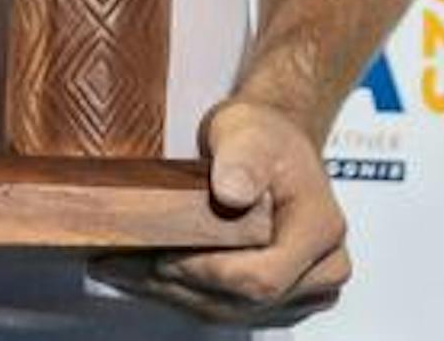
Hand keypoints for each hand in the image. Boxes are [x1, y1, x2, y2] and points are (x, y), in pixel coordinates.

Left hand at [92, 98, 349, 326]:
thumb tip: (232, 192)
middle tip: (120, 263)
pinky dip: (185, 294)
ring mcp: (305, 291)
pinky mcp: (281, 300)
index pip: (261, 277)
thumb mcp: (250, 131)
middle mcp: (323, 269)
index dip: (205, 272)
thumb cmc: (264, 137)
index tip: (158, 255)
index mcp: (320, 230)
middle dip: (178, 285)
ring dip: (173, 294)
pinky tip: (146, 276)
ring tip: (122, 270)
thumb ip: (243, 159)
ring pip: (232, 311)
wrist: (273, 148)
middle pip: (243, 302)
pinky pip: (229, 309)